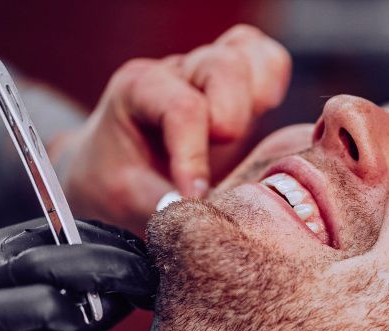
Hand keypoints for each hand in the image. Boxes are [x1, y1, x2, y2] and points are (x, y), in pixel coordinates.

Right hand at [0, 219, 155, 330]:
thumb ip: (77, 312)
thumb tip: (130, 292)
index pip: (63, 230)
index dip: (114, 244)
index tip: (150, 266)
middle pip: (60, 238)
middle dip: (119, 256)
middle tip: (157, 280)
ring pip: (43, 262)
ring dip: (103, 275)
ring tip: (140, 295)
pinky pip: (15, 307)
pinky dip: (59, 311)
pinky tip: (88, 322)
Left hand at [60, 24, 291, 235]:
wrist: (114, 174)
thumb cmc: (119, 183)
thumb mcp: (128, 200)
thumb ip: (166, 207)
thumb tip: (207, 218)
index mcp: (139, 90)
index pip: (182, 108)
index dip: (196, 155)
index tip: (196, 197)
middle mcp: (176, 72)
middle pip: (223, 66)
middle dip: (230, 116)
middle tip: (221, 154)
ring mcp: (207, 72)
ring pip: (249, 54)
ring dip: (256, 97)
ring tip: (240, 136)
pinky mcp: (237, 83)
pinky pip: (269, 61)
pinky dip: (273, 84)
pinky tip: (263, 116)